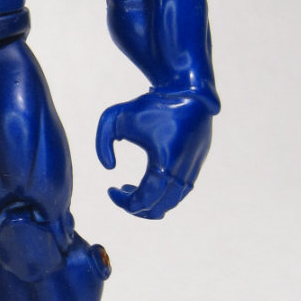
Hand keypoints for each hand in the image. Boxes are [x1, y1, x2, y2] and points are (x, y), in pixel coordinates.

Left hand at [95, 91, 214, 218]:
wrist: (188, 92)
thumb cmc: (150, 104)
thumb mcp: (115, 117)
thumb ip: (102, 142)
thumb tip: (109, 168)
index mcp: (165, 162)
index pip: (146, 198)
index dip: (126, 202)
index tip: (110, 190)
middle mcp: (182, 170)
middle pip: (160, 206)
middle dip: (137, 208)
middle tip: (120, 194)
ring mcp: (193, 168)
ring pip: (173, 201)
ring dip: (151, 201)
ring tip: (130, 189)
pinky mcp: (198, 163)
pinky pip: (182, 190)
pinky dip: (164, 193)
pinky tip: (148, 182)